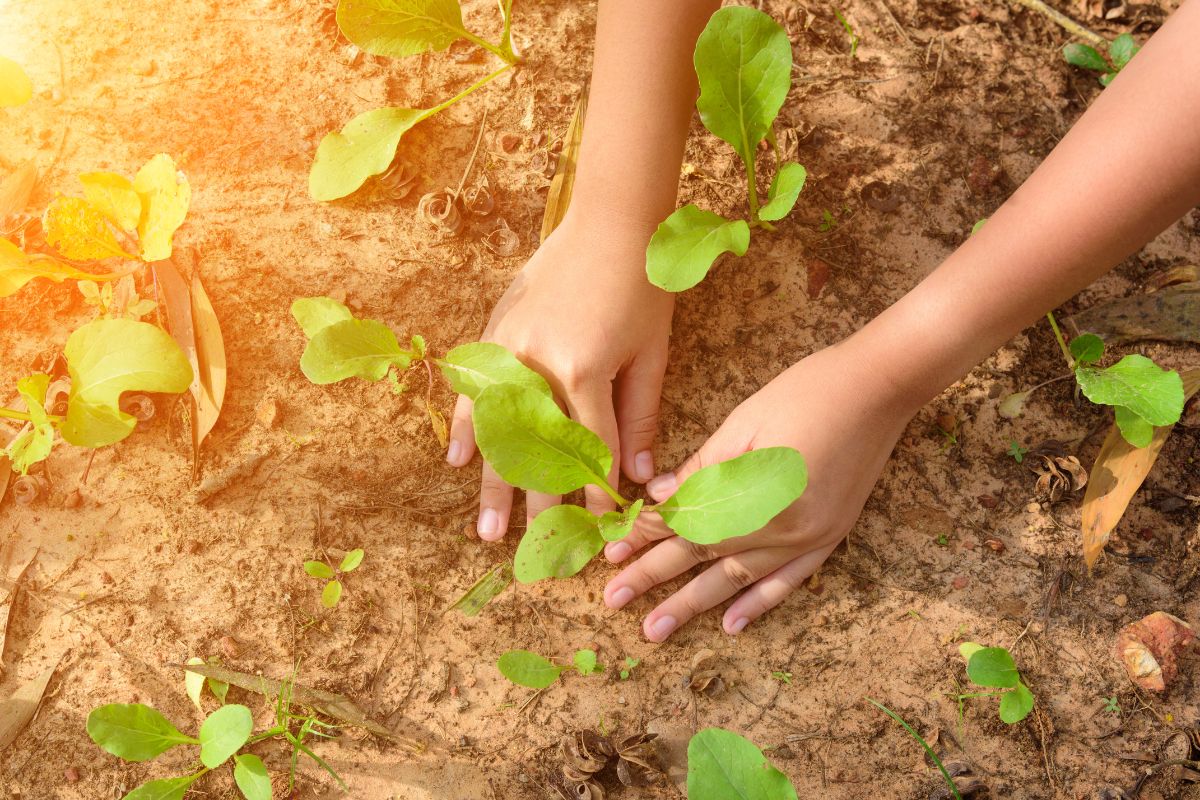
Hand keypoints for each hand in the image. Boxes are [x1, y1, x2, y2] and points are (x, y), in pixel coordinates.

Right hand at [447, 210, 673, 539]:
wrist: (611, 220)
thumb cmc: (643, 285)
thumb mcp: (651, 353)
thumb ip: (640, 417)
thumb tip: (638, 477)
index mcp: (584, 371)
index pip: (590, 451)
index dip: (596, 495)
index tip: (600, 532)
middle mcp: (538, 365)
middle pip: (537, 453)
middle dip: (537, 509)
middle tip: (532, 555)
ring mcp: (509, 348)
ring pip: (498, 432)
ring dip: (492, 485)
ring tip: (488, 531)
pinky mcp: (495, 331)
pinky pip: (475, 389)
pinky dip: (468, 427)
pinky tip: (460, 461)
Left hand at [601, 341, 918, 641]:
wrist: (882, 386)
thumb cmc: (808, 391)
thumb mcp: (744, 423)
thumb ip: (702, 468)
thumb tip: (659, 498)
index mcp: (754, 494)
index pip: (686, 522)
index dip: (646, 535)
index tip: (611, 550)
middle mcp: (781, 527)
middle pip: (704, 557)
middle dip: (654, 578)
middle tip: (614, 601)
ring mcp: (809, 537)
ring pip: (739, 579)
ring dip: (694, 605)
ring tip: (655, 630)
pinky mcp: (829, 536)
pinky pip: (789, 581)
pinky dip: (758, 604)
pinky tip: (731, 625)